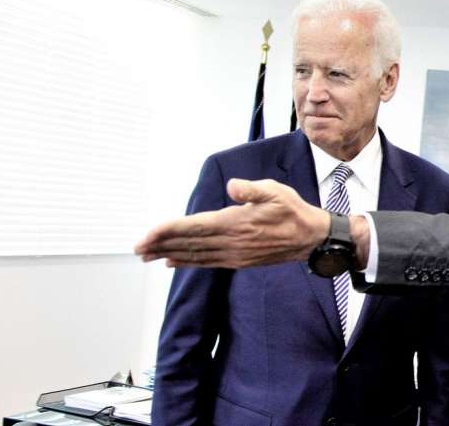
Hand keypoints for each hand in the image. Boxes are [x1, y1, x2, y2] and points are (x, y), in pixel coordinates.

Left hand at [135, 178, 330, 267]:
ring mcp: (234, 254)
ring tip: (147, 256)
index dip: (168, 231)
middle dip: (160, 245)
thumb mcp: (276, 192)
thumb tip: (232, 186)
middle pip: (188, 244)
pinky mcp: (239, 261)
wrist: (311, 239)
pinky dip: (188, 262)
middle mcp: (231, 242)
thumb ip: (251, 189)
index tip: (147, 234)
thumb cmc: (293, 211)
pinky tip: (174, 261)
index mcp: (235, 222)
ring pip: (195, 255)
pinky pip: (207, 262)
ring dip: (169, 255)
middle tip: (137, 248)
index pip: (194, 227)